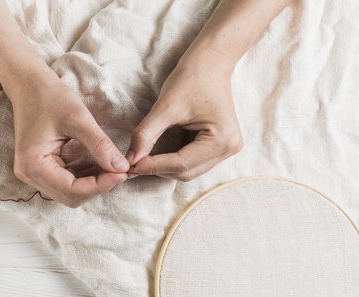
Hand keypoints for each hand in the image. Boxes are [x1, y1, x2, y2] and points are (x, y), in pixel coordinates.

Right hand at [10, 78, 128, 206]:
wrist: (29, 84)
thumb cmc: (49, 96)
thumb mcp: (78, 118)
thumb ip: (100, 145)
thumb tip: (122, 168)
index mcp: (32, 165)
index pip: (71, 189)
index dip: (100, 185)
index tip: (123, 172)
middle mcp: (29, 175)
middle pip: (71, 196)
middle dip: (98, 186)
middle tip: (120, 170)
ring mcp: (34, 173)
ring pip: (71, 192)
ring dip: (94, 183)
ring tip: (114, 166)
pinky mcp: (42, 168)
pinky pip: (68, 181)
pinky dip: (87, 176)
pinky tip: (102, 164)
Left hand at [127, 50, 242, 180]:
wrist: (211, 62)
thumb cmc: (192, 78)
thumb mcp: (166, 107)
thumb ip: (146, 135)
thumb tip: (129, 160)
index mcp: (222, 140)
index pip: (181, 164)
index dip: (152, 166)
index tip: (129, 166)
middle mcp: (229, 149)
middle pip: (185, 172)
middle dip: (158, 169)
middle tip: (132, 163)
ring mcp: (227, 150)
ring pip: (188, 171)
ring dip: (164, 167)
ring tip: (142, 159)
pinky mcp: (219, 147)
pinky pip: (192, 163)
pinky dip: (173, 161)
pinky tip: (158, 154)